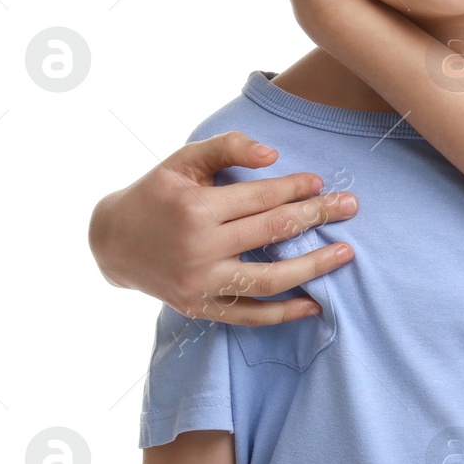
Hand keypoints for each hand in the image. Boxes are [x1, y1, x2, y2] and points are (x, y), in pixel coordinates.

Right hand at [88, 130, 357, 323]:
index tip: (321, 182)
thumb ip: (228, 147)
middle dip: (317, 216)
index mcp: (196, 208)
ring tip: (345, 254)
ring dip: (313, 267)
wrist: (112, 241)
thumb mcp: (184, 159)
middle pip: (273, 232)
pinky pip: (248, 316)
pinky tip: (314, 305)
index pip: (261, 198)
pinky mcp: (198, 308)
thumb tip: (272, 154)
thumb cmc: (157, 192)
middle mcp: (198, 248)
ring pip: (268, 280)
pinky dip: (283, 314)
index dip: (296, 188)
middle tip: (351, 206)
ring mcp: (199, 284)